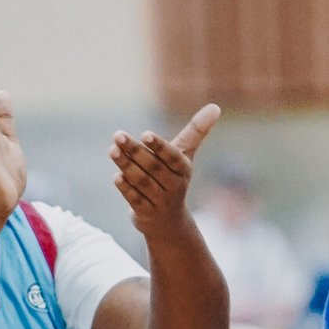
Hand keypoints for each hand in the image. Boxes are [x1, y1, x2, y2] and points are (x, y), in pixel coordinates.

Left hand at [111, 104, 219, 238]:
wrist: (169, 221)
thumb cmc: (174, 179)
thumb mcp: (185, 156)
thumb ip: (196, 131)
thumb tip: (216, 107)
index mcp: (183, 170)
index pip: (172, 157)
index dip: (159, 146)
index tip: (145, 134)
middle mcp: (174, 186)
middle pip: (153, 167)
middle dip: (135, 151)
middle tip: (118, 135)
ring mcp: (160, 201)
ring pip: (142, 182)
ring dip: (126, 165)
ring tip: (113, 150)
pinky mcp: (145, 213)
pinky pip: (135, 199)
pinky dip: (126, 188)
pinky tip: (116, 176)